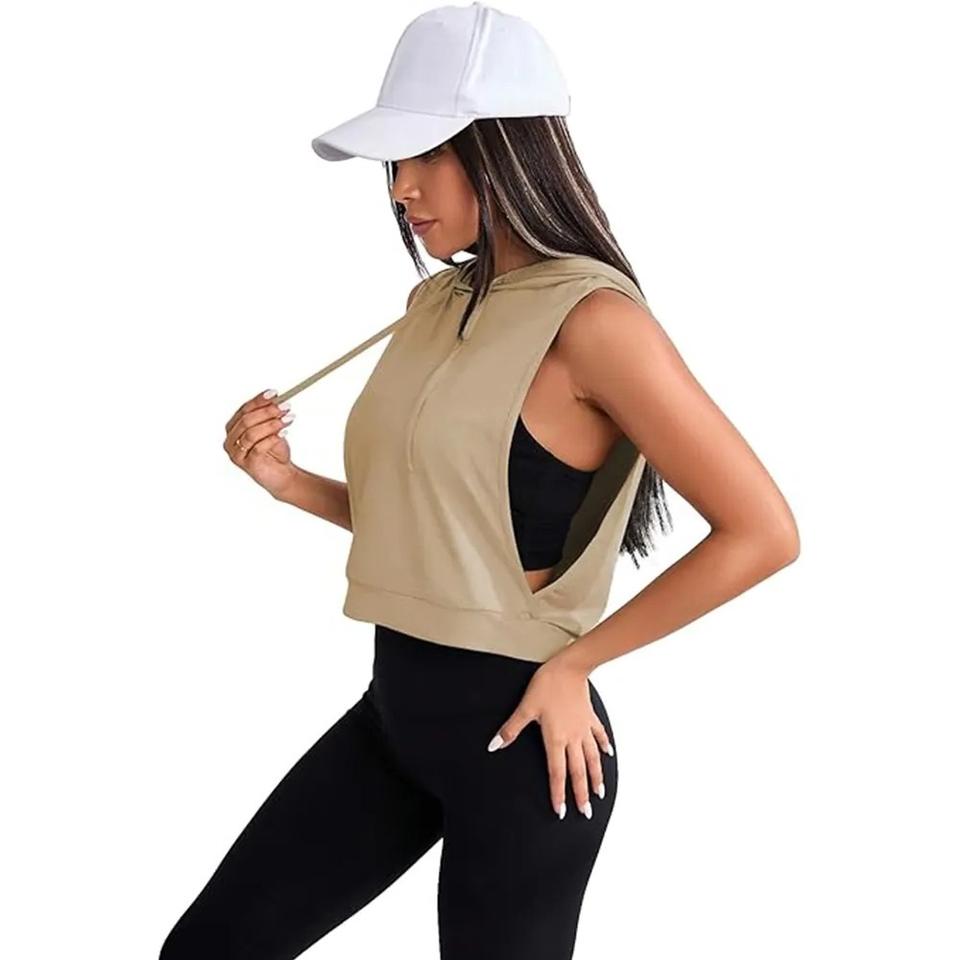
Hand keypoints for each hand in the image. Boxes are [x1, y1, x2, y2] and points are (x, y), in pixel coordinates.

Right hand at [223, 388, 296, 496]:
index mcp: (234, 428)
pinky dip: (273, 438)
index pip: (244, 410)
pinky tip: (284, 432)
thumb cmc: (274, 451)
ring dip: (272, 424)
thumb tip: (277, 399)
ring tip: (288, 419)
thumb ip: (271, 415)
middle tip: (284, 406)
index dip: (259, 400)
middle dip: (267, 411)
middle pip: (246, 420)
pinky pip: (258, 448)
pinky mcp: (247, 464)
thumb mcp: (273, 429)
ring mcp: (237, 453)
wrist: (281, 475)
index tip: (274, 393)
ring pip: (251, 434)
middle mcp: (231, 440)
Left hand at [486, 658, 614, 819]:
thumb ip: (511, 729)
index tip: (560, 811)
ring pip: (592, 758)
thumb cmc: (547, 685)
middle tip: (586, 813)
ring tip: (600, 793)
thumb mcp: (525, 707)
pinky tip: (608, 754)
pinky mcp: (590, 717)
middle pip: (578, 772)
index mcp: (556, 739)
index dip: (558, 793)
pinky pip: (598, 736)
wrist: (569, 667)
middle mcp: (572, 738)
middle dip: (581, 794)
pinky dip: (603, 746)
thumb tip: (495, 745)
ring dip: (596, 777)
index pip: (557, 773)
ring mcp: (583, 728)